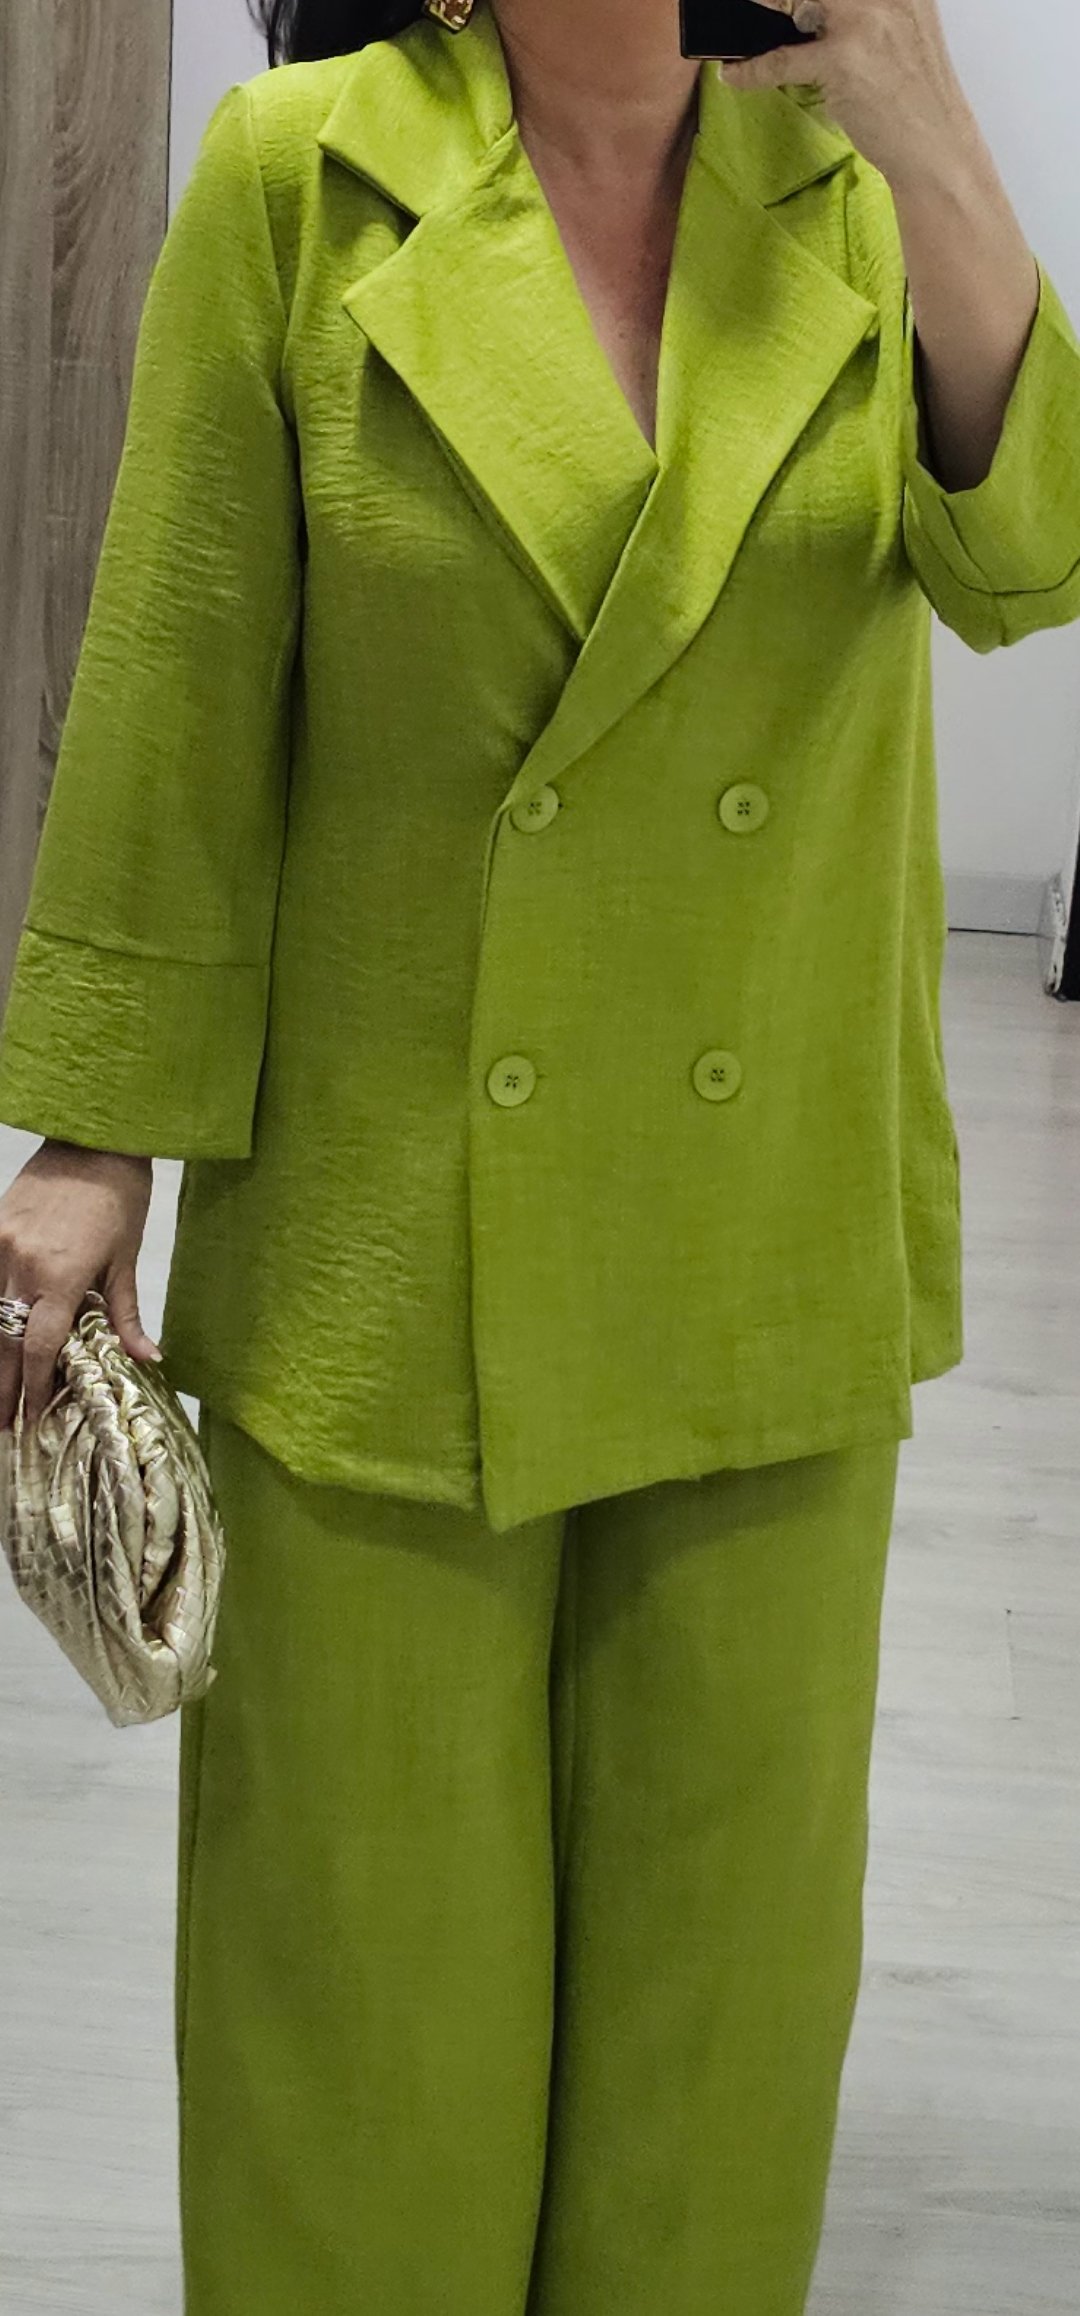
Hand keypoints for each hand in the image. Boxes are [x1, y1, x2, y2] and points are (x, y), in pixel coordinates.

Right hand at [0, 1141, 160, 1429]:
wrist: (96, 1140)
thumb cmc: (120, 1198)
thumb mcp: (127, 1260)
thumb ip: (125, 1314)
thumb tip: (146, 1358)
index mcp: (62, 1276)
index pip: (39, 1346)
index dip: (32, 1386)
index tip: (31, 1416)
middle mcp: (24, 1263)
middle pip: (3, 1339)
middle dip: (2, 1385)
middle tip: (3, 1422)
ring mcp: (2, 1243)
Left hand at [716, 0, 978, 187]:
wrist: (936, 146)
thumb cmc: (914, 96)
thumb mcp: (899, 30)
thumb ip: (863, 10)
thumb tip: (806, 12)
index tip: (783, 5)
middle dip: (777, 1)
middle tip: (755, 9)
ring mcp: (863, 21)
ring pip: (791, 3)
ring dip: (761, 17)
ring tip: (736, 34)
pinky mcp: (842, 60)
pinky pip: (781, 59)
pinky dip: (751, 70)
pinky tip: (734, 75)